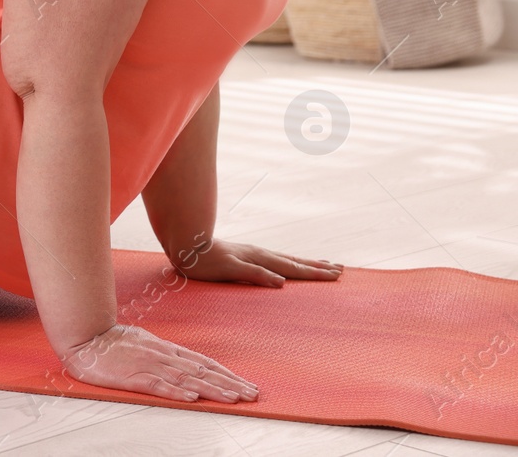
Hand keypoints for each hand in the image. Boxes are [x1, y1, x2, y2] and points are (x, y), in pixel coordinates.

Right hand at [59, 323, 257, 402]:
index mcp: (166, 349)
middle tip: (253, 395)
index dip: (227, 375)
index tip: (246, 385)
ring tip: (234, 398)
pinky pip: (157, 385)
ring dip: (212, 390)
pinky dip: (176, 392)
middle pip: (202, 372)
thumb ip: (165, 354)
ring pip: (186, 379)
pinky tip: (192, 398)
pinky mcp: (132, 376)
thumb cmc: (112, 341)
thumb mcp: (144, 342)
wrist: (85, 337)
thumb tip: (186, 364)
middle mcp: (163, 356)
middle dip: (229, 384)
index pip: (204, 363)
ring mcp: (148, 366)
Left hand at [175, 238, 342, 285]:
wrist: (186, 244)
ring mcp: (254, 253)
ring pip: (287, 258)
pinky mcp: (246, 255)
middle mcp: (260, 254)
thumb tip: (281, 282)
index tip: (335, 276)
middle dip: (317, 267)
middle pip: (295, 262)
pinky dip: (289, 262)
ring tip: (324, 263)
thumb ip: (255, 274)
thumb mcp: (229, 270)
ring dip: (307, 262)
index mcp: (260, 260)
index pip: (293, 269)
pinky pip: (276, 259)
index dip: (314, 274)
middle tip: (341, 270)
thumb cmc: (204, 262)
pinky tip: (289, 265)